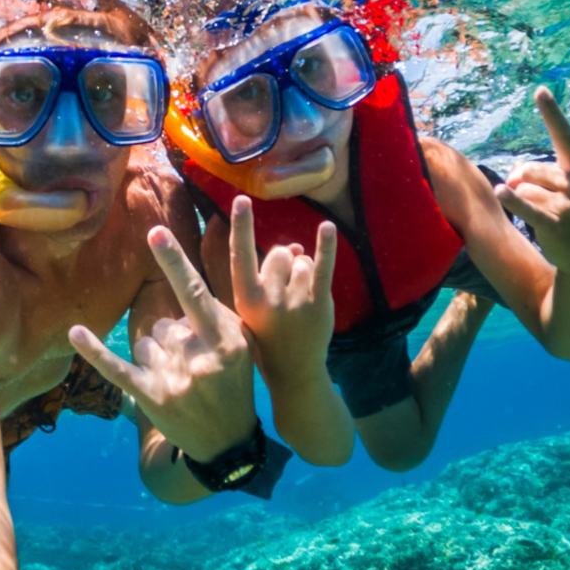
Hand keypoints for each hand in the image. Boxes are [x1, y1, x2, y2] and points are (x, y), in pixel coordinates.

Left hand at [68, 226, 256, 462]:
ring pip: (144, 343)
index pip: (194, 291)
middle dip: (173, 339)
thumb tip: (181, 280)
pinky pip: (116, 367)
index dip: (173, 261)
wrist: (227, 442)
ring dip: (155, 357)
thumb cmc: (234, 383)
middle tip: (194, 366)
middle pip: (163, 323)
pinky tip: (76, 332)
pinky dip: (95, 351)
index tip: (155, 232)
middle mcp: (199, 357)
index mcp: (224, 338)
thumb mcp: (240, 344)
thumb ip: (214, 312)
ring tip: (180, 381)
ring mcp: (174, 379)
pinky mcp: (151, 396)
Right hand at [229, 195, 336, 383]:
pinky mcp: (319, 304)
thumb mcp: (253, 306)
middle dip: (283, 263)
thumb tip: (293, 247)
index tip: (241, 199)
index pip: (241, 254)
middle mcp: (268, 298)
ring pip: (302, 260)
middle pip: (278, 253)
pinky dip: (326, 246)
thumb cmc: (268, 333)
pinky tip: (328, 227)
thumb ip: (266, 274)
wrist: (292, 370)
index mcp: (245, 298)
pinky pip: (323, 267)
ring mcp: (295, 301)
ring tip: (299, 299)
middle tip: (283, 291)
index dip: (241, 226)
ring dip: (303, 271)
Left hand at [495, 87, 569, 270]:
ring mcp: (569, 204)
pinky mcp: (555, 224)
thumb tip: (511, 179)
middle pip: (528, 169)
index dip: (551, 113)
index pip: (563, 135)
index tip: (540, 90)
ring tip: (544, 216)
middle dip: (522, 182)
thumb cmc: (564, 211)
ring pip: (523, 190)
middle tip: (539, 200)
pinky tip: (501, 192)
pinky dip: (513, 201)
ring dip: (523, 202)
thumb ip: (531, 173)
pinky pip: (527, 207)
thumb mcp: (554, 187)